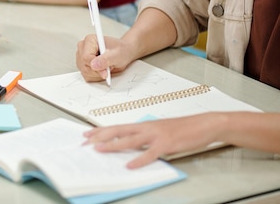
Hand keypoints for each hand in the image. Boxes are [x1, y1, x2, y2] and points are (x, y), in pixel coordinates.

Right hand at [75, 34, 133, 81]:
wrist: (123, 52)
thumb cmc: (121, 50)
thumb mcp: (117, 54)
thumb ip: (105, 59)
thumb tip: (94, 65)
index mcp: (90, 40)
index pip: (86, 57)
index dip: (95, 67)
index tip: (105, 72)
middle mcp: (83, 48)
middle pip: (84, 66)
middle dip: (98, 71)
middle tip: (109, 68)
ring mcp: (81, 57)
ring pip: (85, 72)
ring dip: (98, 74)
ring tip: (106, 67)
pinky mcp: (83, 65)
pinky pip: (87, 76)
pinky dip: (96, 77)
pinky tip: (103, 70)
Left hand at [83, 113, 223, 167]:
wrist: (203, 124)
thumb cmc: (182, 129)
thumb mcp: (159, 131)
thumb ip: (144, 137)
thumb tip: (130, 146)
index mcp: (143, 124)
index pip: (117, 127)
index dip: (100, 131)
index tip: (86, 134)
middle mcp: (146, 127)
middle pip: (118, 131)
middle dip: (100, 137)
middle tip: (85, 142)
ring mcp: (156, 135)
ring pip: (130, 140)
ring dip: (113, 145)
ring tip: (100, 150)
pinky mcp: (167, 144)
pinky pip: (150, 153)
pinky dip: (139, 160)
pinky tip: (130, 165)